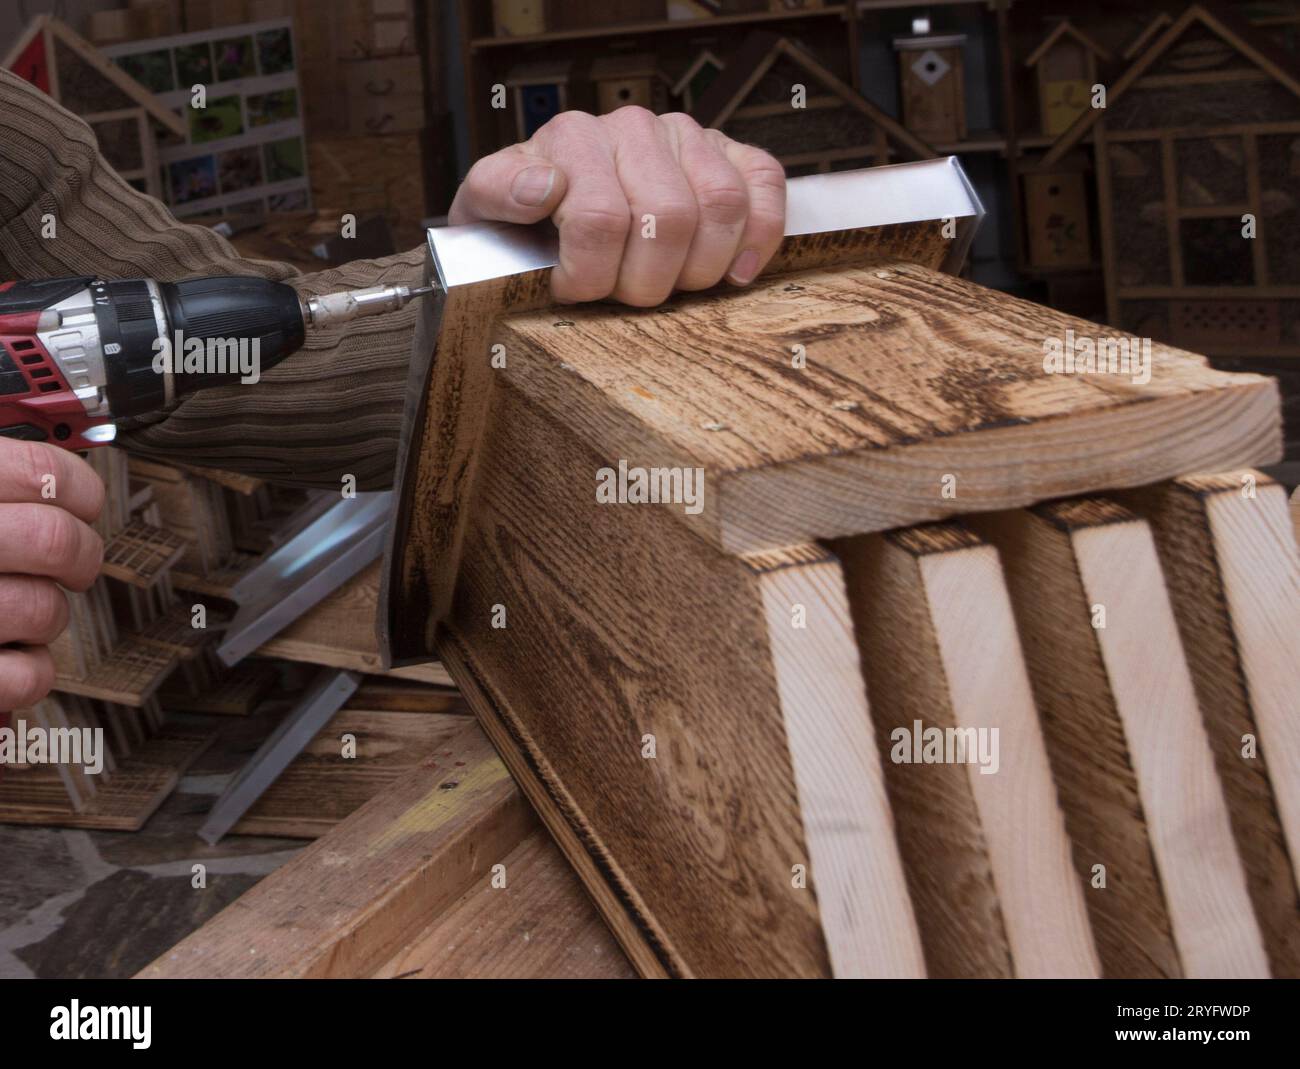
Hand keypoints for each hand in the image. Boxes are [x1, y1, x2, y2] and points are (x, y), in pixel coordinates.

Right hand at [0, 440, 103, 711]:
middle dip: (79, 555)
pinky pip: (26, 674)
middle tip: (70, 562)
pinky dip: (28, 670)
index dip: (79, 490)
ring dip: (46, 614)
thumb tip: (51, 481)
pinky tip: (3, 653)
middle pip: (54, 541)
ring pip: (45, 610)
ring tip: (12, 608)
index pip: (41, 472)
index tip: (80, 506)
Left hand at [448, 107, 785, 305]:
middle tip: (625, 296)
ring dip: (699, 269)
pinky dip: (758, 236)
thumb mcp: (485, 210)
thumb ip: (497, 192)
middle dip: (646, 282)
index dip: (590, 276)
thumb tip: (542, 185)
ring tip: (670, 285)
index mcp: (570, 139)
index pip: (599, 218)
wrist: (558, 204)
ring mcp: (685, 137)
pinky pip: (763, 183)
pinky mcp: (729, 151)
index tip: (573, 290)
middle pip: (667, 219)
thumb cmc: (527, 220)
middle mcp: (631, 128)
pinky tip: (732, 272)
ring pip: (719, 206)